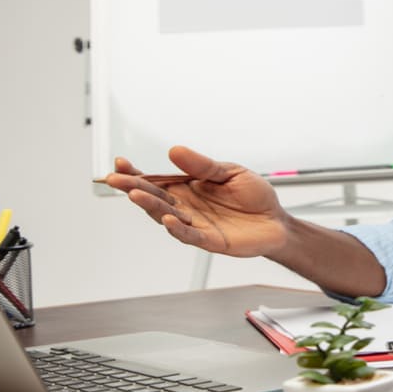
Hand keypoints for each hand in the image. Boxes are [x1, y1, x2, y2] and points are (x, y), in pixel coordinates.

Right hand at [104, 146, 288, 256]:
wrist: (277, 220)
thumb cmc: (253, 195)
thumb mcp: (229, 172)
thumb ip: (203, 166)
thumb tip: (175, 150)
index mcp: (188, 188)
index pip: (157, 181)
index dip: (137, 174)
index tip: (119, 163)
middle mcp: (187, 207)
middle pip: (155, 198)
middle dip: (134, 189)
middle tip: (115, 180)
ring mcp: (196, 224)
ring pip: (167, 216)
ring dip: (151, 207)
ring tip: (135, 195)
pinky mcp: (210, 241)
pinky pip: (190, 235)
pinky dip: (178, 228)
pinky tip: (169, 219)